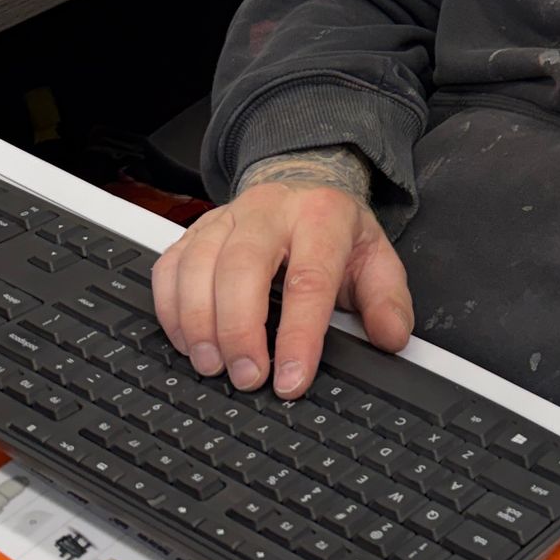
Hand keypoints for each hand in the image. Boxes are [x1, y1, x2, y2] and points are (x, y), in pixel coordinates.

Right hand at [151, 154, 412, 399]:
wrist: (303, 179)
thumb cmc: (335, 231)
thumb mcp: (376, 258)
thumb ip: (388, 300)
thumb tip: (390, 338)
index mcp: (322, 216)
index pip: (309, 280)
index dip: (299, 335)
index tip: (292, 379)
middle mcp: (269, 211)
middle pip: (241, 267)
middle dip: (239, 330)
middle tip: (247, 377)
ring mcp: (226, 217)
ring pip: (197, 265)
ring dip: (199, 324)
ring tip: (213, 367)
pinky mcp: (195, 229)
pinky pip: (169, 267)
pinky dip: (171, 310)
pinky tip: (188, 343)